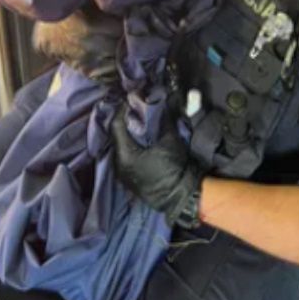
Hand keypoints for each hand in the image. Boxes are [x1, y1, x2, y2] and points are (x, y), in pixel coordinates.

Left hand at [110, 106, 202, 227]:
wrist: (183, 198)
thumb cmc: (176, 169)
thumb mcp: (170, 141)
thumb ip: (165, 120)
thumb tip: (166, 102)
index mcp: (124, 154)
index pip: (116, 126)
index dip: (121, 111)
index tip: (128, 101)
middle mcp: (118, 164)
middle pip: (115, 137)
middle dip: (122, 122)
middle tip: (131, 110)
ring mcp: (121, 174)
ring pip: (118, 147)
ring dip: (125, 135)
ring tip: (134, 123)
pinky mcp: (128, 180)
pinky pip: (122, 158)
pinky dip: (127, 147)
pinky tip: (136, 140)